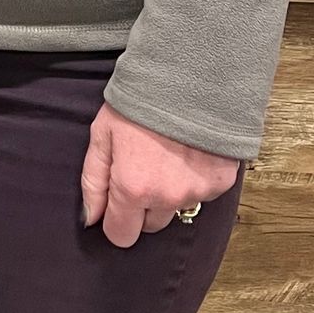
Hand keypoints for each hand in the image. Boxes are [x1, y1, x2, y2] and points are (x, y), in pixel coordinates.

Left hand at [80, 104, 239, 249]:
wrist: (189, 76)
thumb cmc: (139, 102)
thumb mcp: (102, 135)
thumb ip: (94, 181)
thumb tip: (92, 219)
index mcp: (133, 188)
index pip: (121, 235)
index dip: (116, 220)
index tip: (118, 201)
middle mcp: (167, 198)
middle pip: (150, 225)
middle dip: (143, 205)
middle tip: (144, 167)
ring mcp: (197, 192)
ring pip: (176, 208)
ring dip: (170, 191)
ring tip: (168, 154)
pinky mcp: (221, 183)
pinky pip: (202, 193)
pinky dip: (194, 179)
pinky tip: (190, 151)